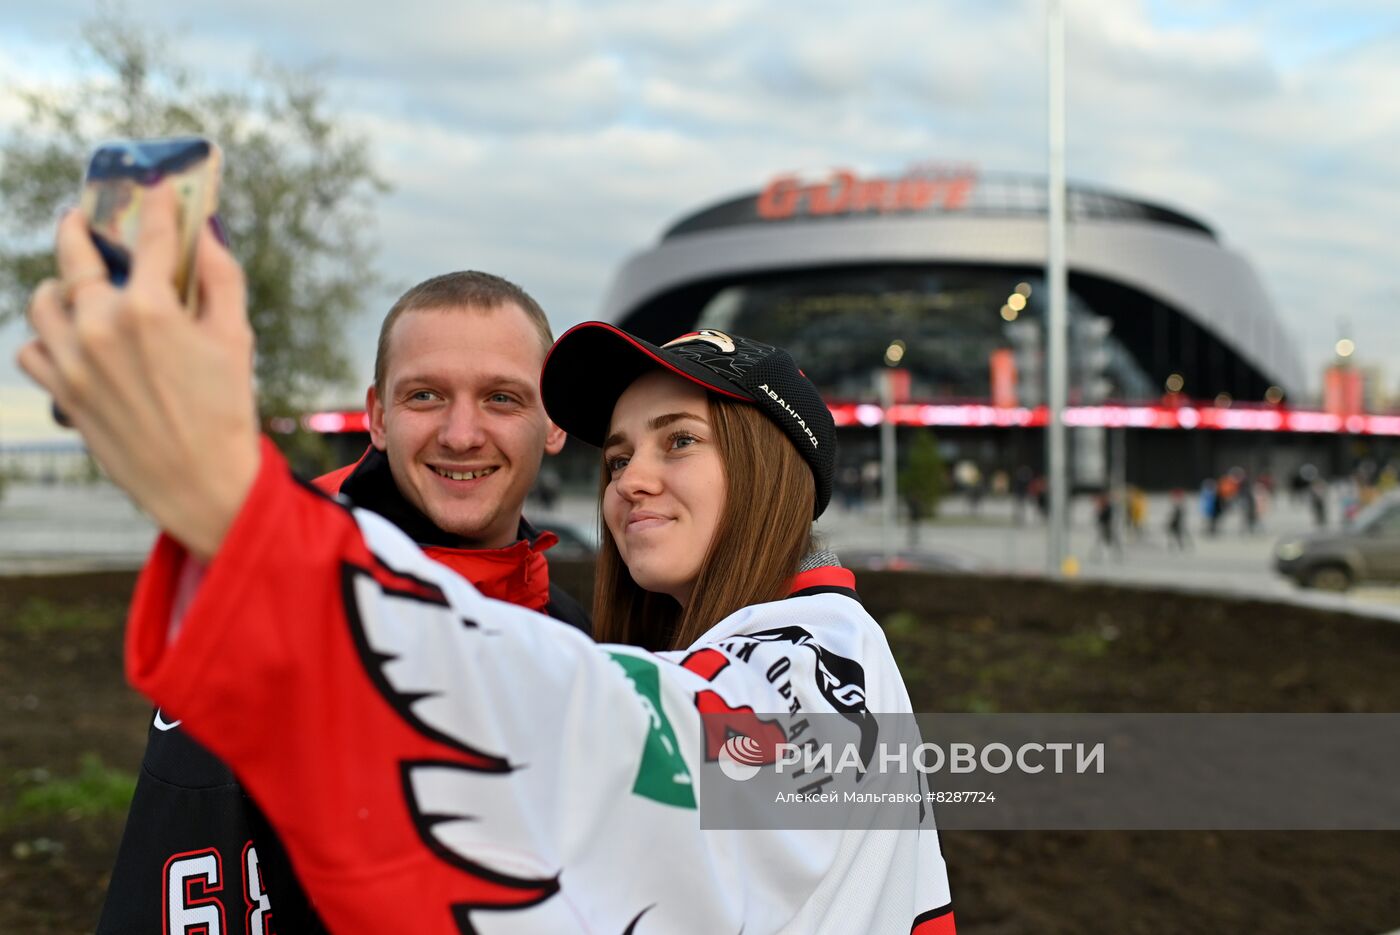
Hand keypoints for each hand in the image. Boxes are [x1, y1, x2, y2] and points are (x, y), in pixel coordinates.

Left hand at [17, 183, 260, 559]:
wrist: (201, 482)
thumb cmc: (226, 411)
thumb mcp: (235, 338)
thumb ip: (220, 278)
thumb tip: (206, 232)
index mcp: (150, 308)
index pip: (150, 238)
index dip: (156, 208)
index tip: (155, 191)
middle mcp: (101, 326)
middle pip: (76, 257)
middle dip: (79, 229)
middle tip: (81, 219)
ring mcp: (74, 360)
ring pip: (42, 302)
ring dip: (57, 287)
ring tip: (72, 287)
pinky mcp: (62, 393)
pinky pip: (32, 350)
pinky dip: (46, 340)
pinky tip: (70, 341)